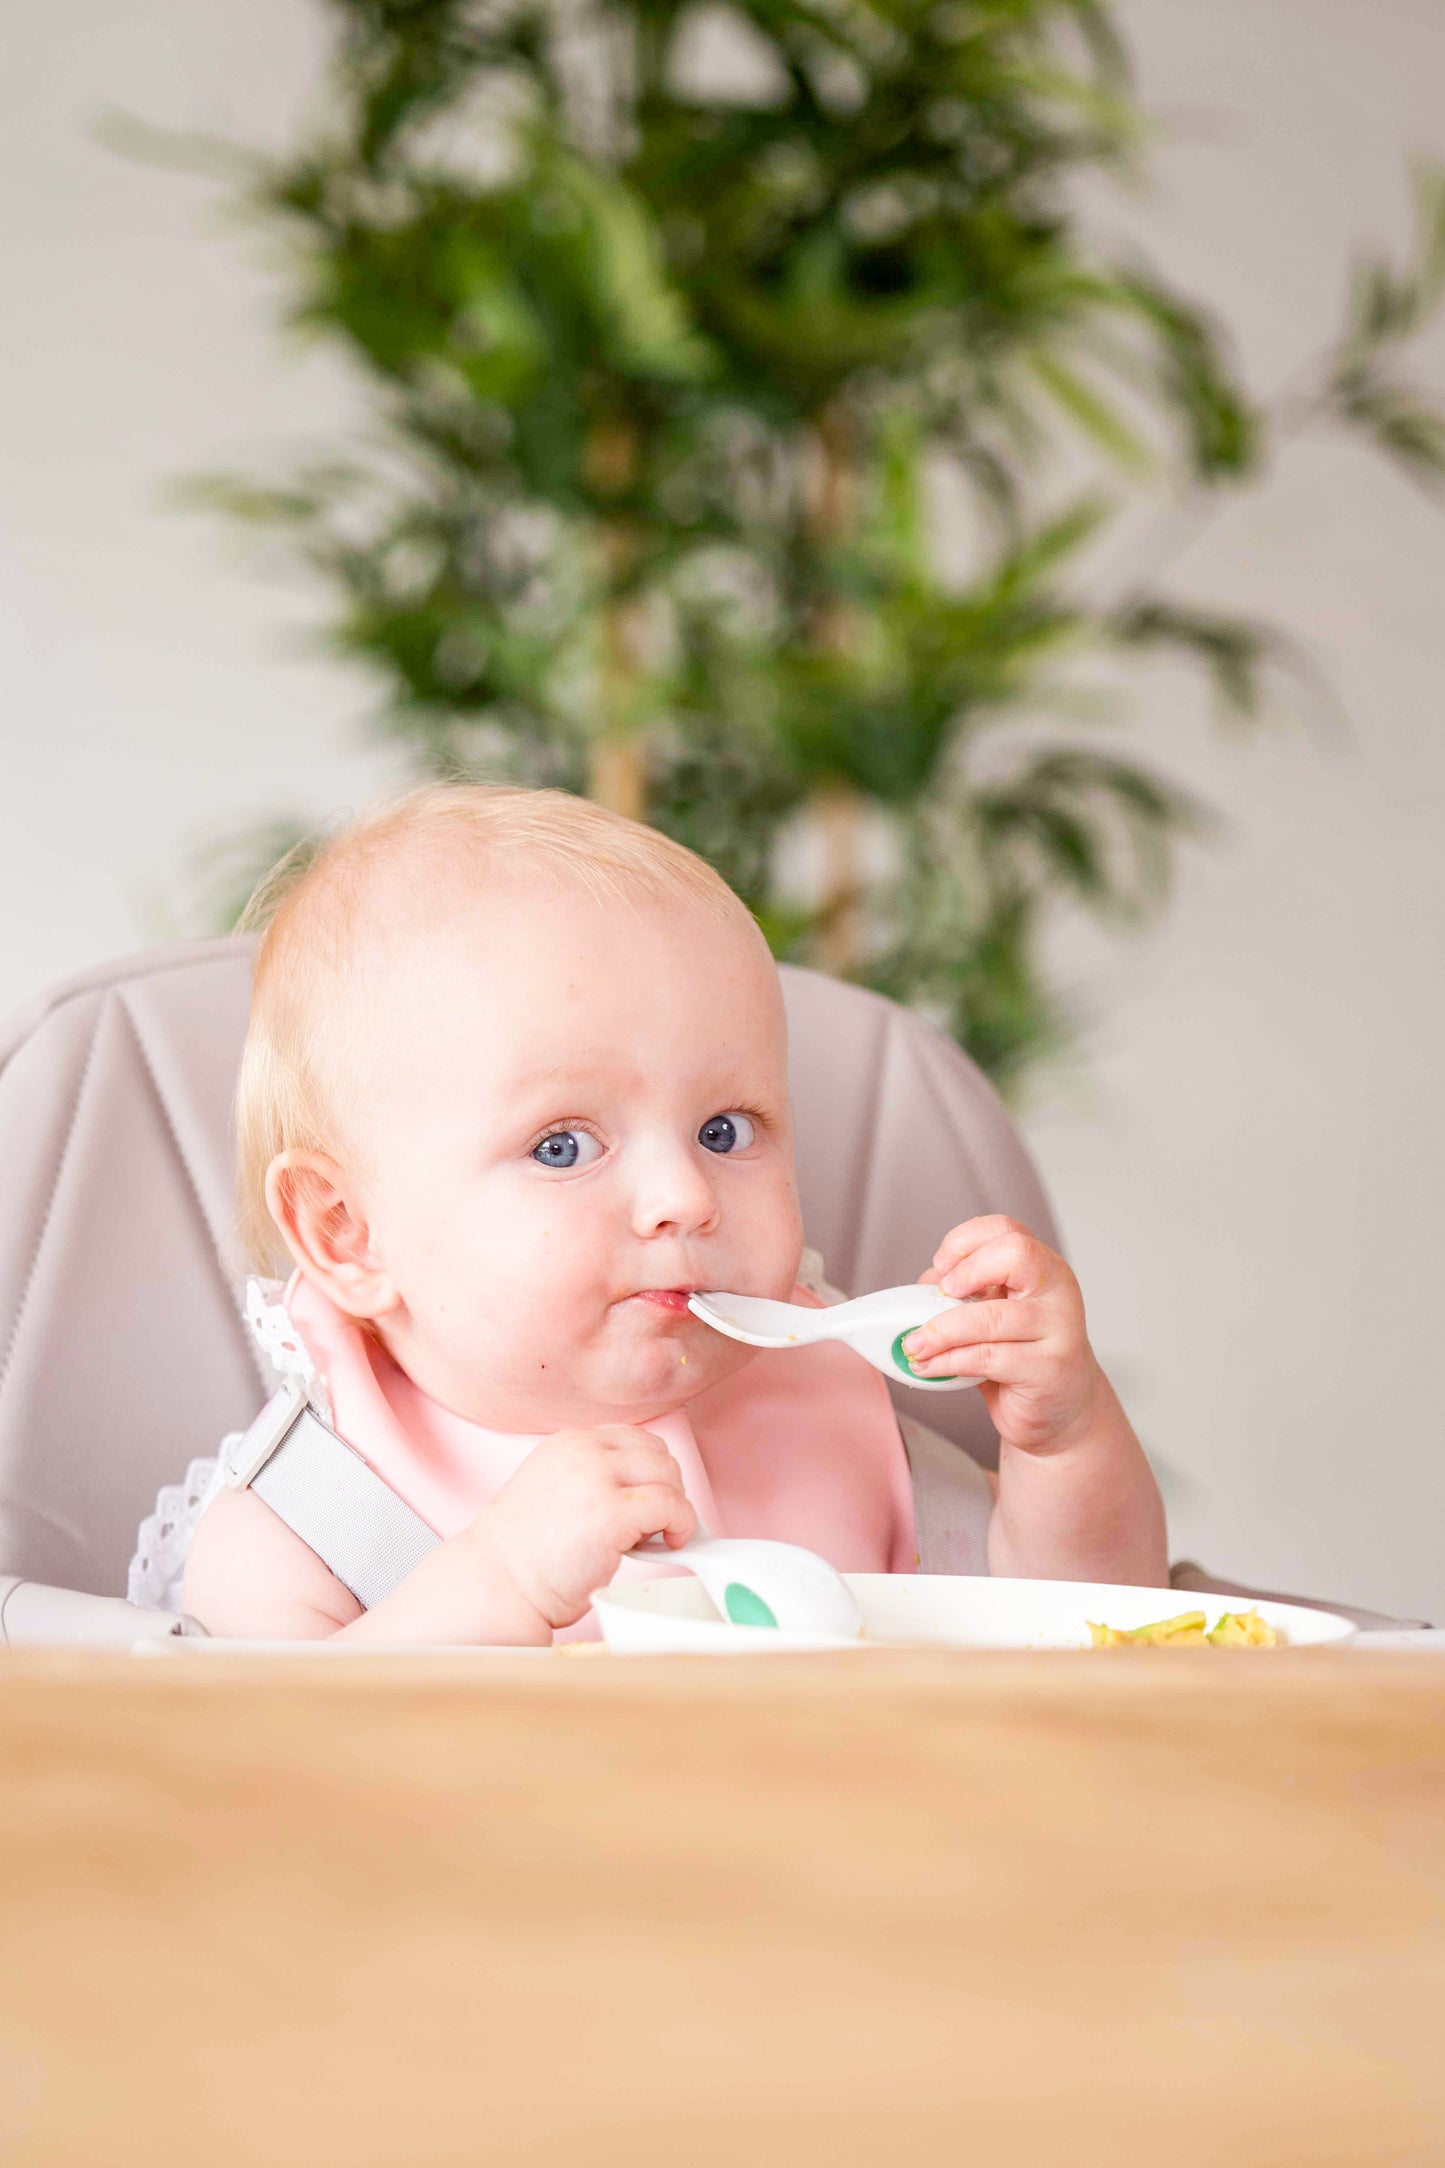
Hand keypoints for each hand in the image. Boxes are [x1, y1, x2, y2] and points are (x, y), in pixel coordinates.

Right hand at [480, 1425, 697, 1631]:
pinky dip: (682, 1525)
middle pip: (658, 1455)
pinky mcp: (612, 1514)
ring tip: (650, 1537)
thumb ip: (594, 1477)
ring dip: (673, 1508)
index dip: (650, 1472)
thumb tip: (649, 1487)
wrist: (497, 1584)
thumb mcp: (556, 1489)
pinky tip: (669, 1544)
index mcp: (569, 1442)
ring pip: (669, 1476)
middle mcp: (584, 1451)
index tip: (648, 1500)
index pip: (635, 1439)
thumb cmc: (525, 1553)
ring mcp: (597, 1479)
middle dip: (665, 1490)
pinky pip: (673, 1507)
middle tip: (652, 1525)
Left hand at [902, 1214, 1103, 1456]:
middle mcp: (1057, 1291)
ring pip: (991, 1316)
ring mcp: (1059, 1329)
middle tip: (940, 1296)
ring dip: (941, 1331)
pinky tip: (930, 1367)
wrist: (1064, 1409)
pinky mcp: (1048, 1368)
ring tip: (915, 1345)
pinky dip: (949, 1361)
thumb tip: (922, 1287)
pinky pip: (988, 1357)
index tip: (940, 1265)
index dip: (966, 1241)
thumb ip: (966, 1296)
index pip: (1006, 1230)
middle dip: (967, 1272)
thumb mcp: (995, 1315)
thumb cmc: (1023, 1357)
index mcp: (1043, 1268)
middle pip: (1014, 1254)